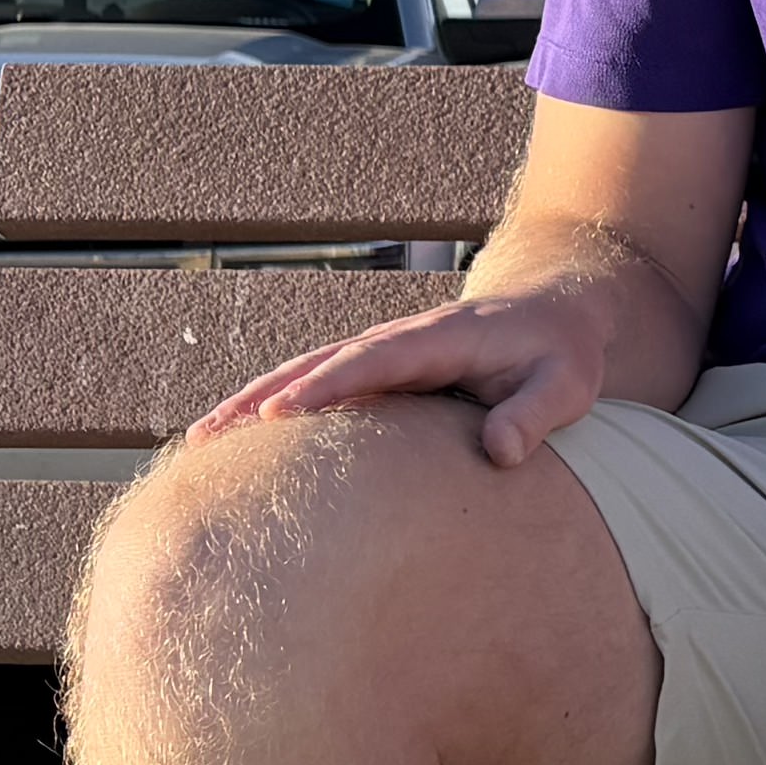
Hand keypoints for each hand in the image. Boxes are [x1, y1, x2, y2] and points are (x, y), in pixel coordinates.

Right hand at [180, 287, 607, 465]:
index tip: (276, 416)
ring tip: (197, 445)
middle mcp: (399, 342)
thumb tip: (499, 452)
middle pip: (317, 366)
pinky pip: (317, 387)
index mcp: (440, 340)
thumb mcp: (569, 384)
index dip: (324, 387)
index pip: (372, 362)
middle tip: (206, 439)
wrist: (555, 312)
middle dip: (260, 398)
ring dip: (251, 404)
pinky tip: (236, 442)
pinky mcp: (378, 372)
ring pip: (304, 375)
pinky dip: (273, 407)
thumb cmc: (562, 354)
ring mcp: (383, 354)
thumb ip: (537, 414)